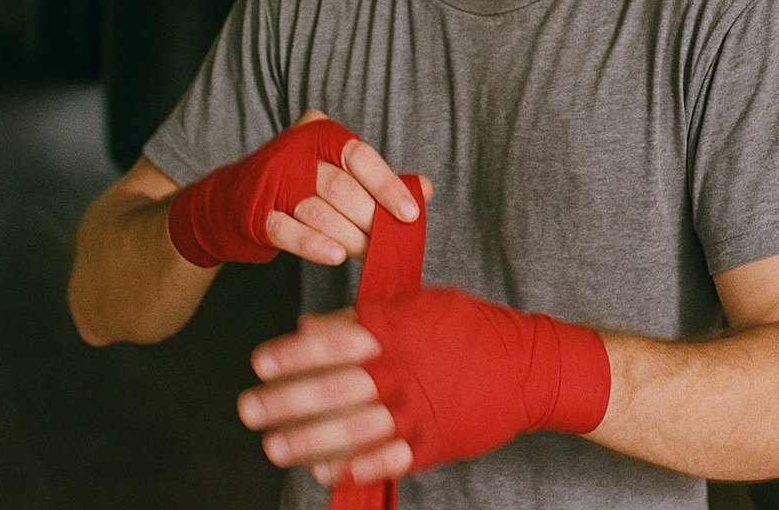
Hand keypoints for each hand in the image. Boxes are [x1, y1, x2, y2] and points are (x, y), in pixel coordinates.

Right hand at [167, 110, 431, 267]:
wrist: (229, 202)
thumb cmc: (297, 185)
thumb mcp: (336, 172)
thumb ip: (377, 180)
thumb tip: (424, 189)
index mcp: (320, 134)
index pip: (360, 157)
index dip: (388, 186)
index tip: (411, 214)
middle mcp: (295, 151)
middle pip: (343, 189)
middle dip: (371, 221)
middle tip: (390, 244)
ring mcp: (272, 181)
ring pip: (320, 212)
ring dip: (350, 238)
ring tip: (369, 255)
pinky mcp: (254, 212)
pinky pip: (288, 229)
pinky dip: (313, 243)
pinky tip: (335, 256)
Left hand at [237, 290, 611, 486]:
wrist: (529, 367)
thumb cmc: (469, 329)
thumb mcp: (419, 306)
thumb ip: (363, 316)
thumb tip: (309, 325)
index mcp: (397, 331)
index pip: (335, 342)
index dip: (293, 354)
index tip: (259, 363)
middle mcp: (403, 371)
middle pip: (336, 389)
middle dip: (287, 400)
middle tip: (249, 410)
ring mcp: (419, 410)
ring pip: (355, 429)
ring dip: (309, 440)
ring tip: (273, 447)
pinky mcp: (433, 443)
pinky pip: (387, 459)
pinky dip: (354, 467)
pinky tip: (322, 472)